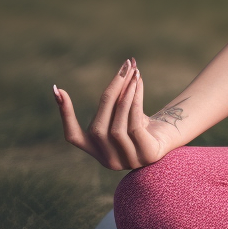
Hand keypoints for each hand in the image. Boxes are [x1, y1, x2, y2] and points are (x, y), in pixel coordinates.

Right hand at [53, 59, 177, 170]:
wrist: (170, 137)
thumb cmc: (141, 123)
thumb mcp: (121, 114)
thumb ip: (111, 102)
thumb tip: (119, 73)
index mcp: (96, 150)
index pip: (73, 137)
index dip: (64, 115)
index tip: (57, 90)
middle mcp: (108, 160)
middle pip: (99, 127)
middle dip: (110, 93)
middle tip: (123, 68)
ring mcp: (127, 161)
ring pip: (117, 126)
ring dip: (125, 96)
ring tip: (133, 73)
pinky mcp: (146, 155)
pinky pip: (134, 125)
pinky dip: (135, 102)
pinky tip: (139, 84)